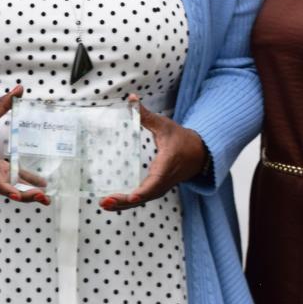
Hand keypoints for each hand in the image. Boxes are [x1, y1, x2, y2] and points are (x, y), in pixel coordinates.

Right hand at [0, 85, 48, 204]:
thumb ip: (3, 103)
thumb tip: (20, 89)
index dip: (5, 186)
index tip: (16, 195)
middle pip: (5, 187)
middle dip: (24, 195)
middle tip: (43, 197)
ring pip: (9, 186)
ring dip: (26, 193)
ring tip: (46, 198)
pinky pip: (10, 180)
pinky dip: (24, 184)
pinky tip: (41, 185)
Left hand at [100, 97, 208, 211]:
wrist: (198, 154)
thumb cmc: (180, 138)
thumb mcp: (164, 125)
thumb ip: (145, 115)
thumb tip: (131, 98)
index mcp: (166, 165)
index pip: (155, 182)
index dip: (143, 191)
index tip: (132, 197)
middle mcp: (164, 180)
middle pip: (144, 196)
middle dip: (125, 201)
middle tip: (105, 201)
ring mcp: (161, 187)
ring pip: (142, 200)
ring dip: (123, 205)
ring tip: (104, 204)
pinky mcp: (157, 190)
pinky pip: (142, 199)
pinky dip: (127, 203)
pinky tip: (111, 204)